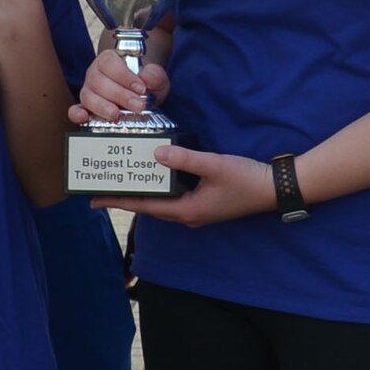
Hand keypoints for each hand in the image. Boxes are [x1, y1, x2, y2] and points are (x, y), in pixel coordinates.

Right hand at [71, 47, 168, 123]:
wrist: (142, 95)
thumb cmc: (145, 83)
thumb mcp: (155, 77)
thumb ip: (154, 75)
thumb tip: (147, 78)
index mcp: (109, 60)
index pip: (109, 63)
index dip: (124, 76)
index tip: (141, 88)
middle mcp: (94, 73)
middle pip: (98, 81)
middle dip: (119, 95)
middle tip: (138, 106)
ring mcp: (88, 91)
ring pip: (88, 96)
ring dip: (102, 106)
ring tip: (116, 114)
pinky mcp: (85, 108)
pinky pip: (75, 110)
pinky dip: (77, 114)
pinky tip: (84, 118)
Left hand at [92, 146, 277, 226]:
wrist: (275, 188)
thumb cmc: (246, 179)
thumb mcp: (215, 166)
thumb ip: (185, 159)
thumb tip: (155, 154)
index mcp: (187, 211)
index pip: (145, 206)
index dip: (119, 202)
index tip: (94, 200)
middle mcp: (188, 215)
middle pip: (149, 207)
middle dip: (125, 199)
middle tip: (99, 191)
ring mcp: (196, 211)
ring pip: (160, 203)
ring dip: (141, 194)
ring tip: (120, 183)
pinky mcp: (204, 203)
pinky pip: (173, 198)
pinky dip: (158, 189)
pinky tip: (152, 177)